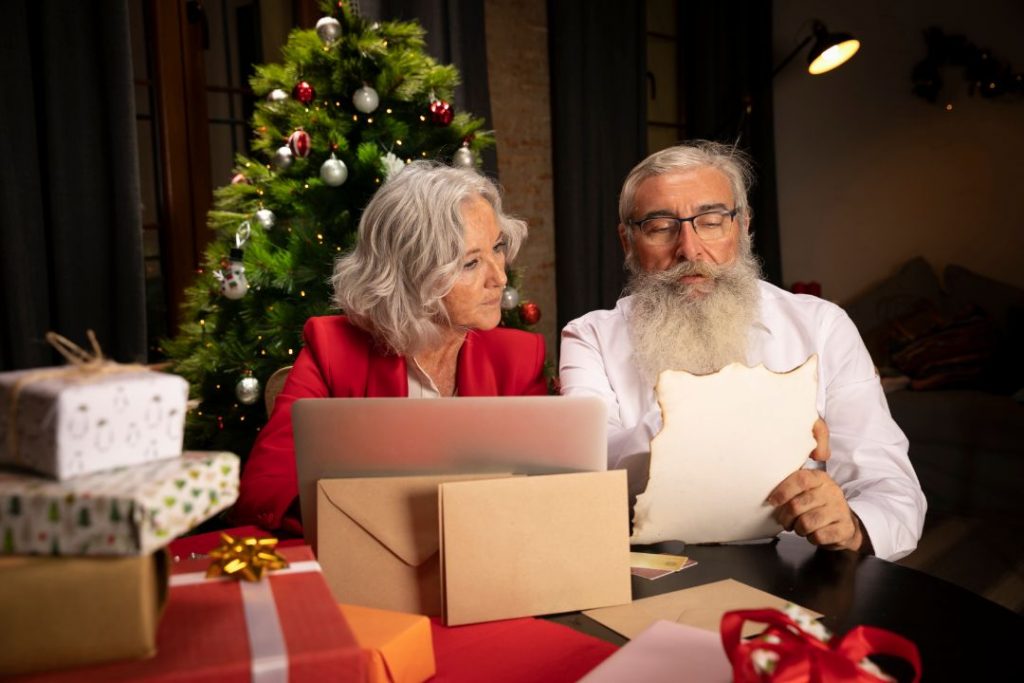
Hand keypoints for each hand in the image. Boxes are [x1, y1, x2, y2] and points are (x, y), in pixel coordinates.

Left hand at [767, 418, 864, 551]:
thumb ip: (791, 485)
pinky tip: (814, 534)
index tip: (772, 501)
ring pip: (806, 523)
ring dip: (798, 529)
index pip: (800, 480)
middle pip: (797, 505)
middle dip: (786, 517)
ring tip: (800, 527)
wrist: (845, 524)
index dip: (783, 491)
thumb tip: (763, 484)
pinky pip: (819, 536)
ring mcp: (840, 509)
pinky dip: (812, 538)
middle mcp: (831, 491)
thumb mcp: (808, 490)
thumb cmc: (818, 505)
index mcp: (820, 478)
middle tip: (786, 521)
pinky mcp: (845, 528)